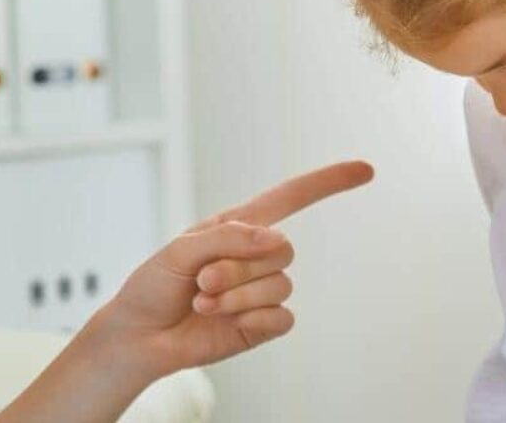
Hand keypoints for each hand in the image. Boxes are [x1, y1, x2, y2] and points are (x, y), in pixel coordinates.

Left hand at [90, 160, 373, 380]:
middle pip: (283, 249)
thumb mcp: (180, 249)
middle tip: (203, 280)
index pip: (292, 197)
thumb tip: (275, 239)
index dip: (328, 182)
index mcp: (238, 226)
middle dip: (239, 266)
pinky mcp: (261, 324)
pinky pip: (282, 317)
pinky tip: (223, 320)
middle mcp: (255, 256)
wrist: (139, 336)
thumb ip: (228, 238)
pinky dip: (252, 318)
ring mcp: (261, 291)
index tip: (365, 170)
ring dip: (237, 295)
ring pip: (280, 284)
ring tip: (203, 300)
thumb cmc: (154, 285)